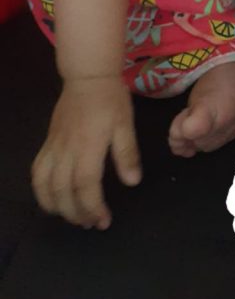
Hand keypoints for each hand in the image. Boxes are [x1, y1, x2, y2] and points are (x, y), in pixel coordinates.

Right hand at [31, 76, 141, 230]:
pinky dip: (41, 190)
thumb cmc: (111, 99)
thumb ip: (127, 154)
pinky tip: (52, 198)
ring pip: (45, 185)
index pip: (85, 187)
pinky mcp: (48, 143)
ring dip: (56, 207)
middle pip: (63, 192)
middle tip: (91, 223)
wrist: (88, 76)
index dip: (93, 208)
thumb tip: (132, 183)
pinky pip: (37, 171)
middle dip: (76, 213)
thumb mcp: (126, 124)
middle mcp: (66, 151)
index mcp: (88, 147)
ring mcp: (54, 147)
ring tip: (72, 216)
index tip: (103, 220)